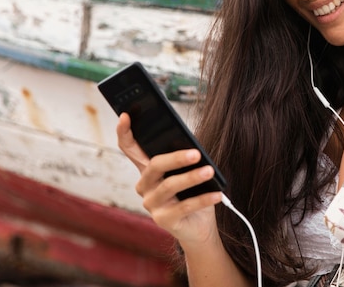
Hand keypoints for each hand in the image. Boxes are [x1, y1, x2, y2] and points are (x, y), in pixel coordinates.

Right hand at [116, 113, 221, 245]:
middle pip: (154, 166)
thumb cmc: (194, 194)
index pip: (130, 148)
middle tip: (196, 153)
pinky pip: (185, 206)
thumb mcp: (188, 172)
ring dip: (192, 177)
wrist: (200, 228)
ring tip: (210, 171)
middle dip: (175, 158)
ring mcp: (152, 204)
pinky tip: (218, 194)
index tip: (126, 115)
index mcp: (148, 170)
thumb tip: (194, 147)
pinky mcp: (163, 220)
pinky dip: (203, 199)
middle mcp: (144, 186)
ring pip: (170, 186)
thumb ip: (185, 158)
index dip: (125, 132)